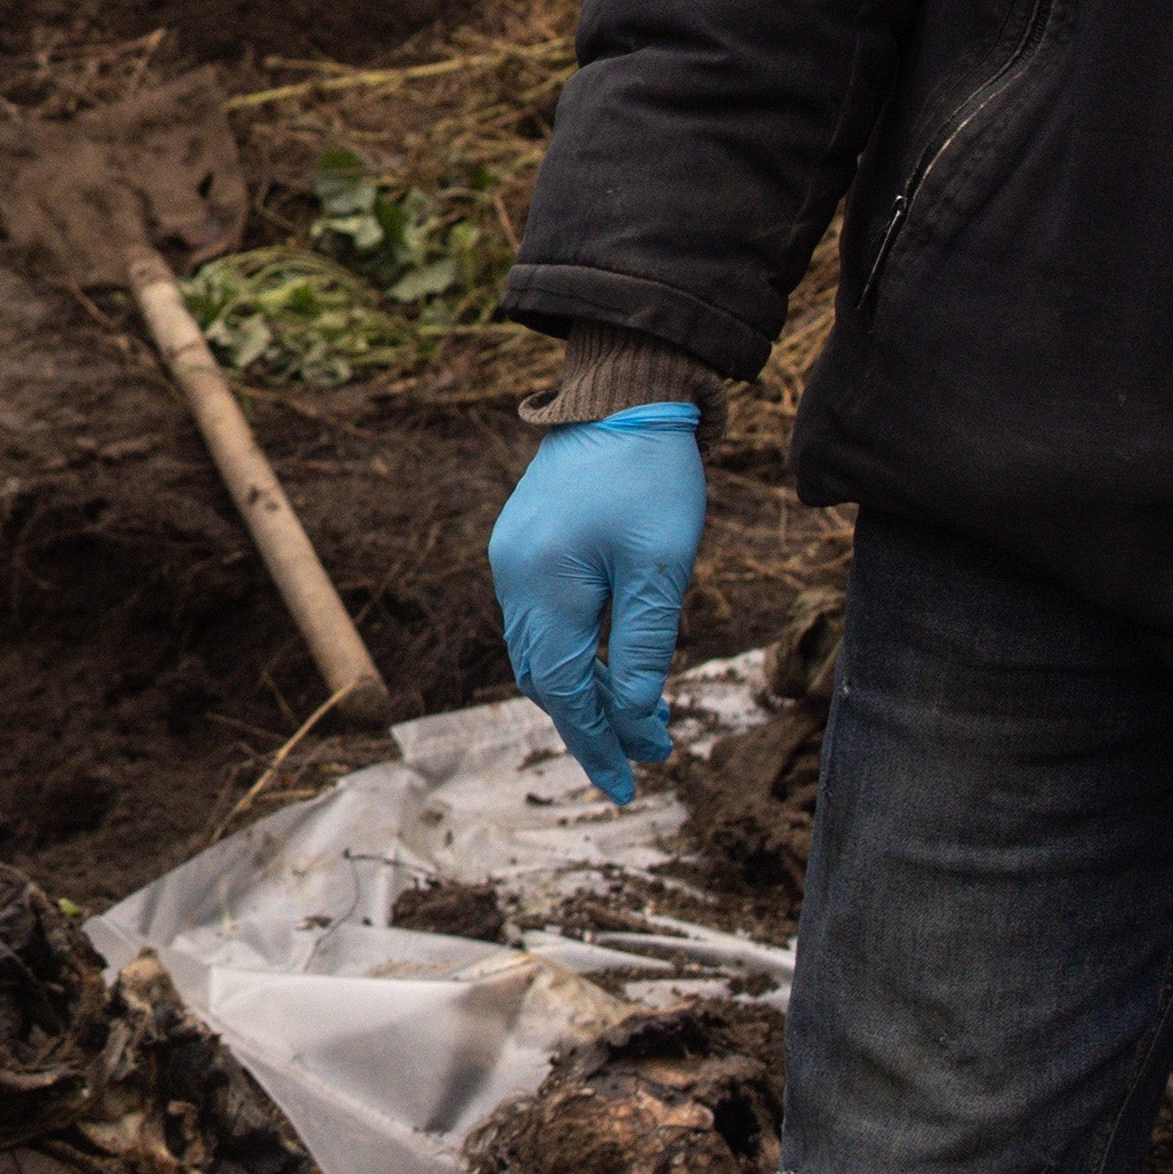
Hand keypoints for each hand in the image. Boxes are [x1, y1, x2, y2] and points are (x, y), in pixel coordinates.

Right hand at [490, 405, 705, 802]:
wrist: (621, 391)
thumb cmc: (650, 474)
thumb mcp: (661, 565)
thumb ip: (644, 643)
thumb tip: (637, 714)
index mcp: (547, 585)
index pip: (569, 691)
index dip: (598, 742)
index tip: (630, 782)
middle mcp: (515, 578)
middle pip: (546, 679)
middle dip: (591, 724)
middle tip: (642, 756)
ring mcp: (511, 560)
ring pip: (539, 652)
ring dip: (582, 691)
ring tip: (633, 718)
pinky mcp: (520, 544)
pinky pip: (538, 619)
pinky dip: (571, 654)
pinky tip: (607, 664)